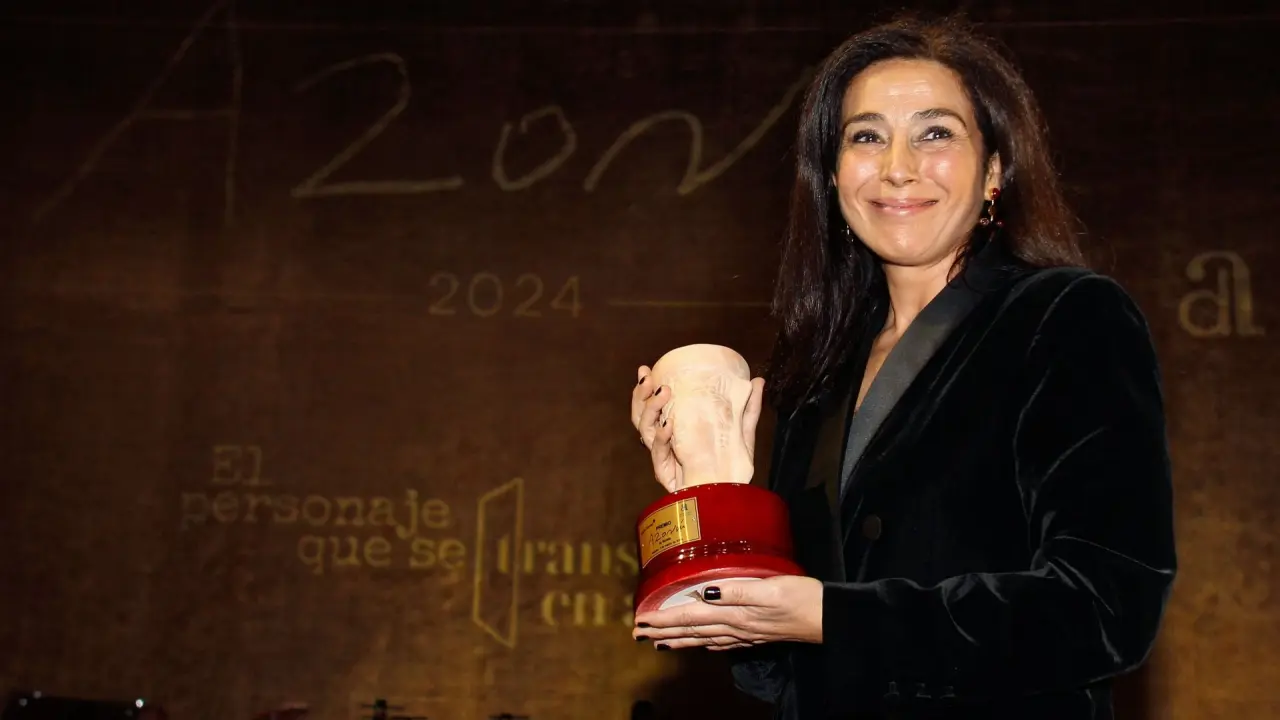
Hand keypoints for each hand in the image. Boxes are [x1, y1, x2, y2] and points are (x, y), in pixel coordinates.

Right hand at [630, 366, 765, 492]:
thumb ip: (748, 408)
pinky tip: (668, 426)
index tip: (647, 370)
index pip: (654, 406)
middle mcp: (665, 442)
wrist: (732, 497)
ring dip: (651, 409)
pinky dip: (661, 438)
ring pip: (644, 430)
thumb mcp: (742, 433)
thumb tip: (757, 380)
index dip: (646, 389)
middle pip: (641, 416)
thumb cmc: (733, 466)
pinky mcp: (666, 474)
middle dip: (641, 396)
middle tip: (649, 379)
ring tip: (664, 393)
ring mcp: (664, 458)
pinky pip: (658, 453)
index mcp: (677, 429)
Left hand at [631, 576, 822, 649]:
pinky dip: (704, 642)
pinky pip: (721, 641)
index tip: (641, 621)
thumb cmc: (802, 598)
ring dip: (679, 639)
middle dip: (663, 632)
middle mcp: (735, 627)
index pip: (689, 616)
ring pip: (703, 638)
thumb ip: (736, 590)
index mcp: (734, 613)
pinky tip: (701, 643)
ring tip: (660, 642)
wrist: (828, 618)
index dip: (663, 619)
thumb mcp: (769, 588)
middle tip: (639, 634)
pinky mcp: (756, 635)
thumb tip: (704, 591)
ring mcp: (745, 634)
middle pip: (691, 630)